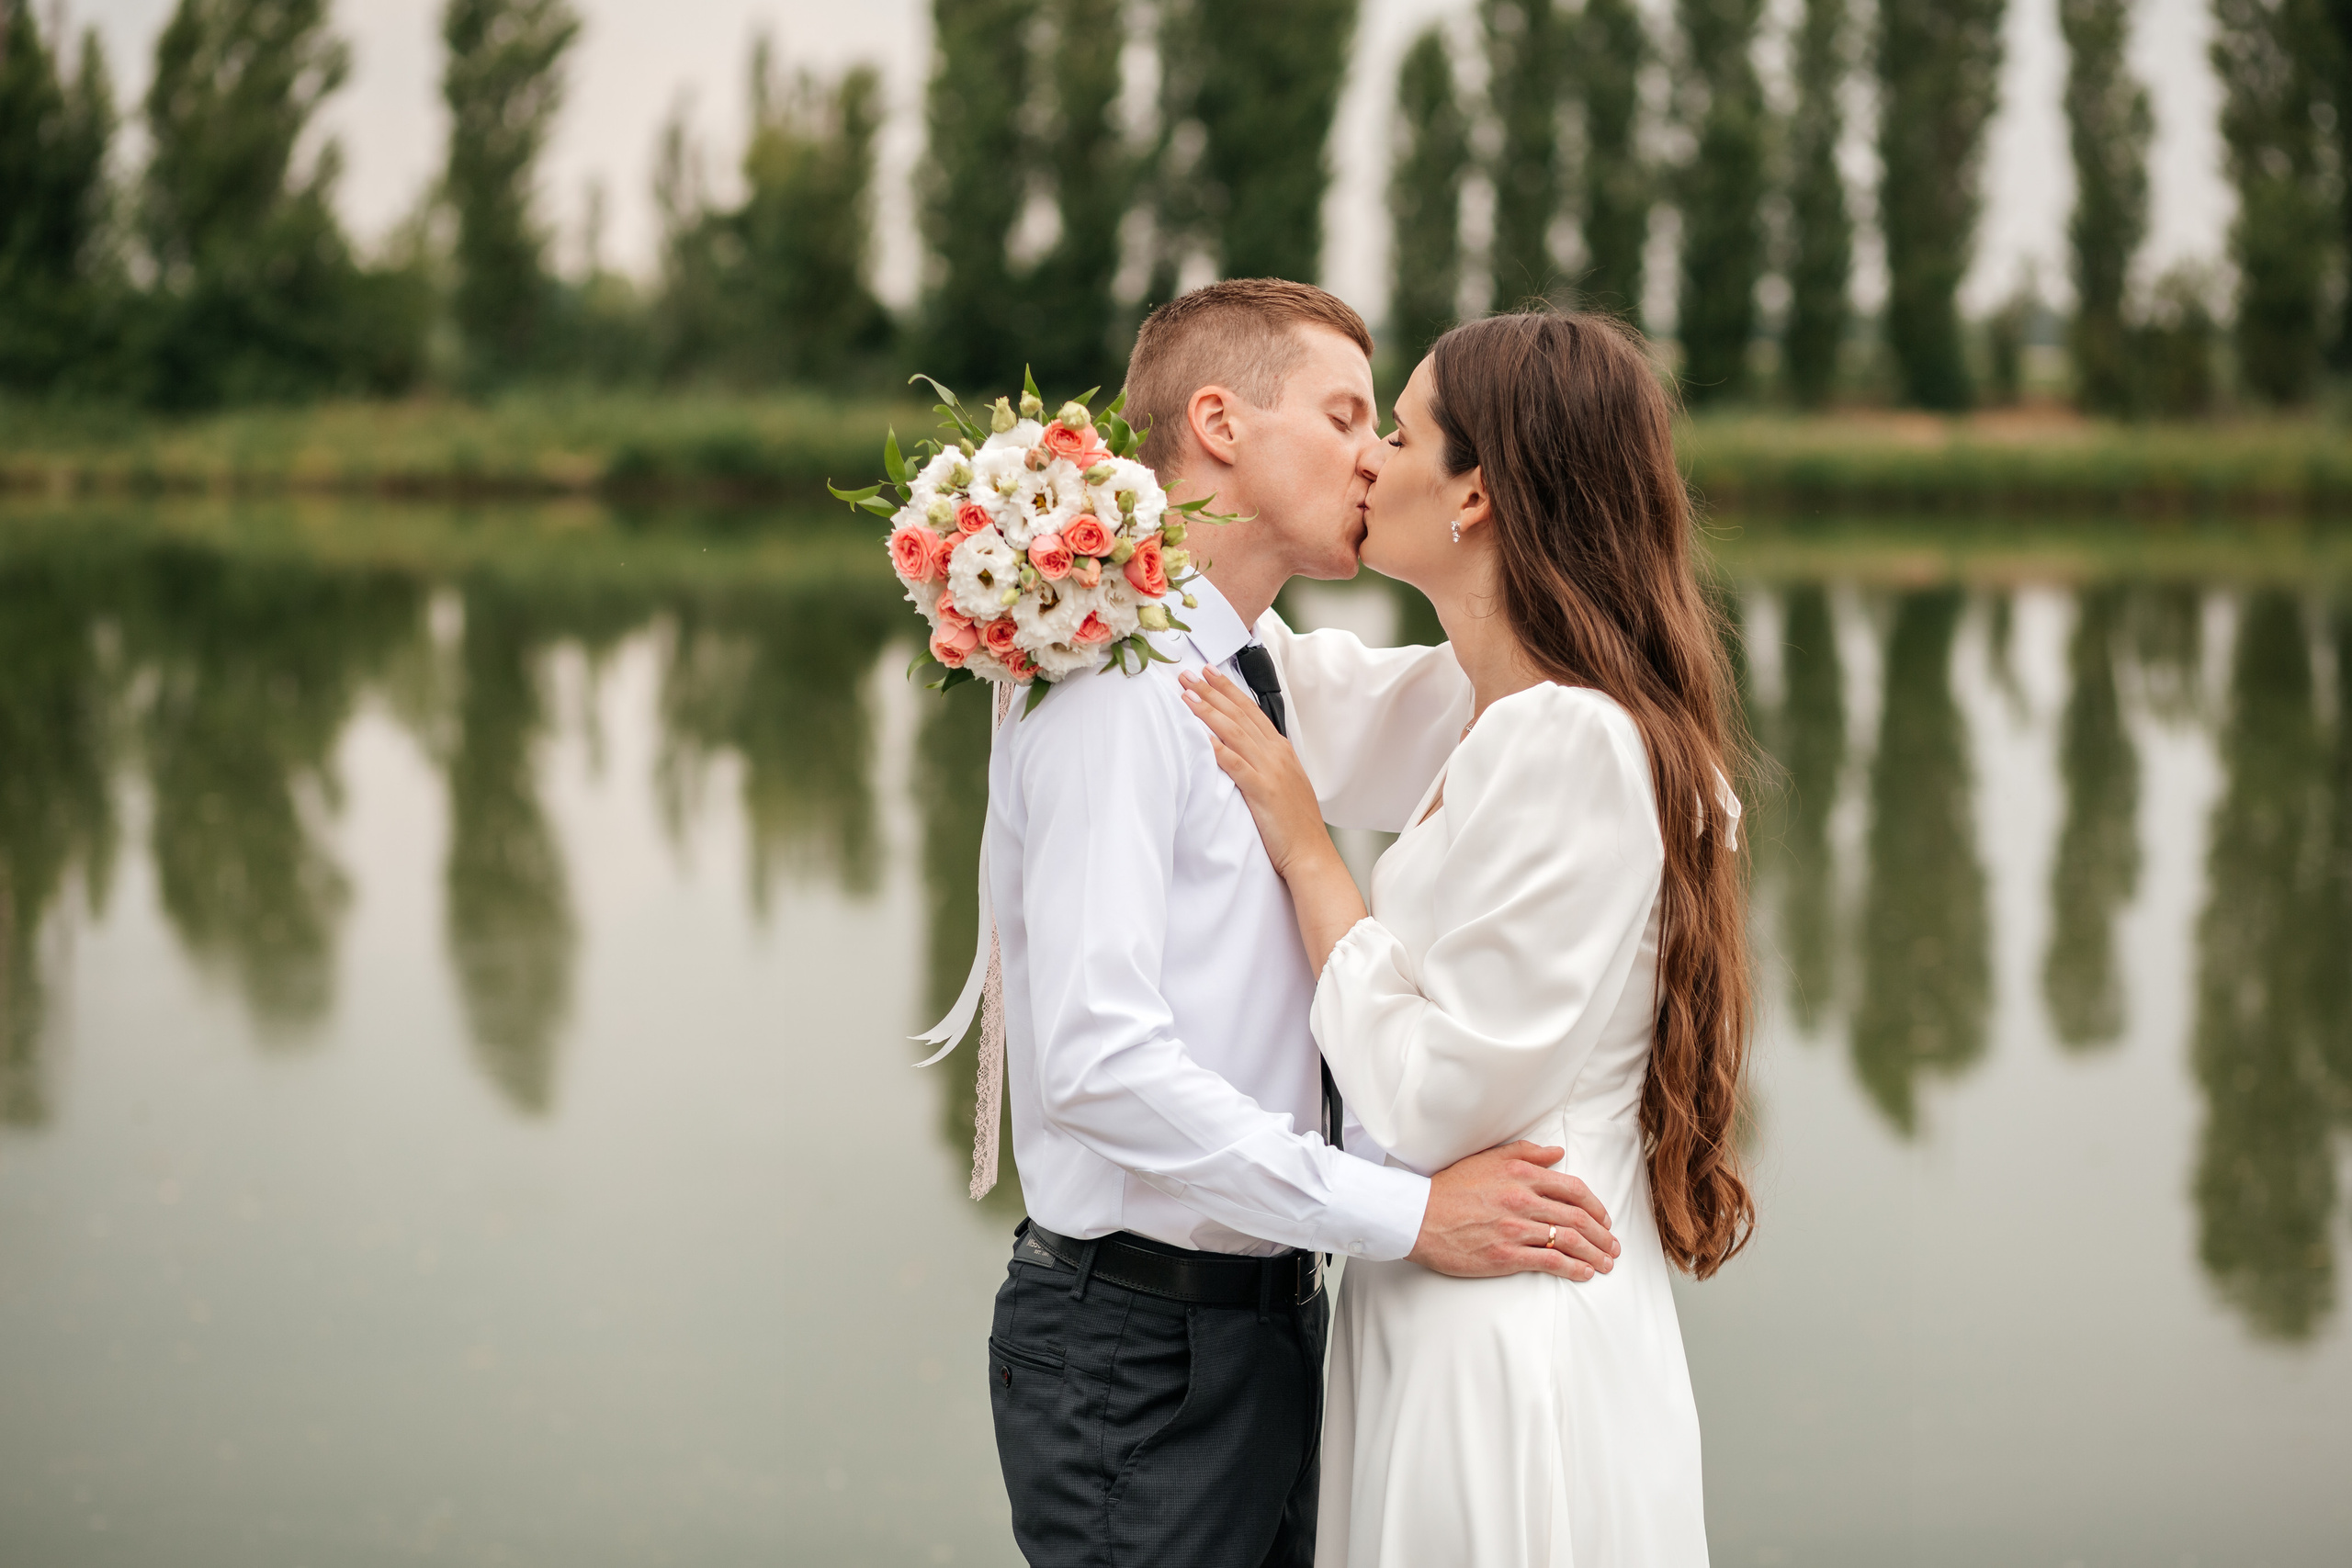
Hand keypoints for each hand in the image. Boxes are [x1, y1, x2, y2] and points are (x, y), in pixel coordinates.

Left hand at [1179, 668, 1331, 879]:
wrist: (1310, 852)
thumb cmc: (1294, 823)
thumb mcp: (1284, 783)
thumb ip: (1265, 762)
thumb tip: (1242, 749)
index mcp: (1281, 750)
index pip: (1250, 711)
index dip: (1228, 690)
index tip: (1209, 673)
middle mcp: (1276, 754)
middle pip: (1239, 715)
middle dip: (1212, 691)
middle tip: (1189, 674)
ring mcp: (1270, 771)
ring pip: (1235, 732)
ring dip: (1209, 711)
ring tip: (1187, 695)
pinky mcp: (1262, 791)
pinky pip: (1236, 765)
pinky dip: (1219, 749)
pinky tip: (1202, 737)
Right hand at [1407, 1141, 1620, 1281]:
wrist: (1418, 1216)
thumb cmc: (1451, 1188)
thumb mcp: (1488, 1159)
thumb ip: (1526, 1153)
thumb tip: (1557, 1153)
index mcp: (1521, 1174)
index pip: (1573, 1190)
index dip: (1596, 1207)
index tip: (1605, 1219)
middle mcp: (1523, 1199)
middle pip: (1578, 1218)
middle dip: (1603, 1235)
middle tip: (1613, 1246)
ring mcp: (1515, 1228)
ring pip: (1570, 1241)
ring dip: (1595, 1254)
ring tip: (1606, 1263)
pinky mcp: (1506, 1255)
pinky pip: (1550, 1261)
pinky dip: (1573, 1269)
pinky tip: (1584, 1273)